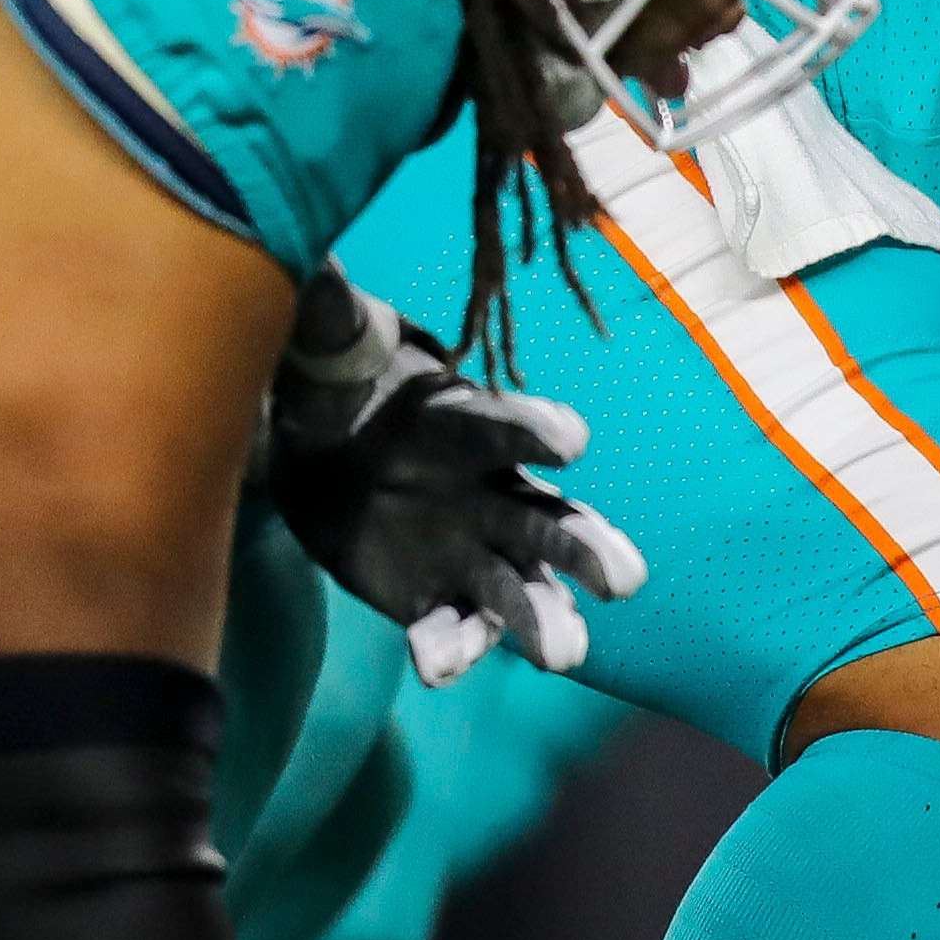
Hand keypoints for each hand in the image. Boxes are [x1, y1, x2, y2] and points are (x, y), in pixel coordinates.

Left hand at [265, 272, 643, 686]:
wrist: (324, 451)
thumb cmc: (345, 388)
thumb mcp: (334, 348)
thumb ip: (334, 322)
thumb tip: (317, 273)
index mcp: (468, 424)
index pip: (509, 427)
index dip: (536, 430)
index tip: (568, 440)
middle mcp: (490, 492)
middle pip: (549, 522)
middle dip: (585, 547)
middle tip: (622, 578)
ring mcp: (470, 551)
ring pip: (521, 590)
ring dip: (545, 620)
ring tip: (563, 655)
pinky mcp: (435, 597)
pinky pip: (452, 628)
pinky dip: (450, 648)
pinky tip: (437, 665)